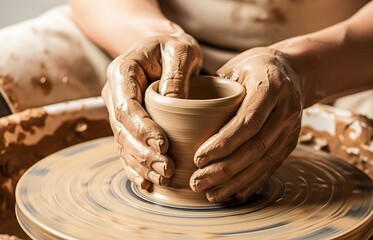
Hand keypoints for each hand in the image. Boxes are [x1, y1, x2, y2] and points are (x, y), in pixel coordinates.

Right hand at [102, 33, 202, 189]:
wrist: (164, 47)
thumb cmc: (174, 47)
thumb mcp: (181, 50)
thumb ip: (176, 75)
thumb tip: (175, 105)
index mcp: (122, 72)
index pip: (126, 106)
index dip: (142, 129)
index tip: (163, 146)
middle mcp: (116, 93)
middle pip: (123, 130)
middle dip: (143, 153)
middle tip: (166, 168)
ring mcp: (120, 109)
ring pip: (124, 143)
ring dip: (140, 164)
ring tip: (162, 178)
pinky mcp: (129, 122)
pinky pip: (127, 147)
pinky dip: (135, 167)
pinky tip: (147, 183)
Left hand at [190, 47, 302, 202]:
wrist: (291, 70)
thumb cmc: (254, 67)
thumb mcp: (234, 67)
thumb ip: (213, 89)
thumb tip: (178, 111)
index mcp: (270, 86)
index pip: (247, 121)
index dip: (223, 143)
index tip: (198, 158)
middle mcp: (286, 110)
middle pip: (256, 147)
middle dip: (225, 169)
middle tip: (197, 182)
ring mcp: (291, 129)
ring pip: (264, 161)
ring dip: (236, 181)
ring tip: (210, 193)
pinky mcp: (290, 143)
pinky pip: (271, 166)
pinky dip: (251, 182)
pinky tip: (233, 194)